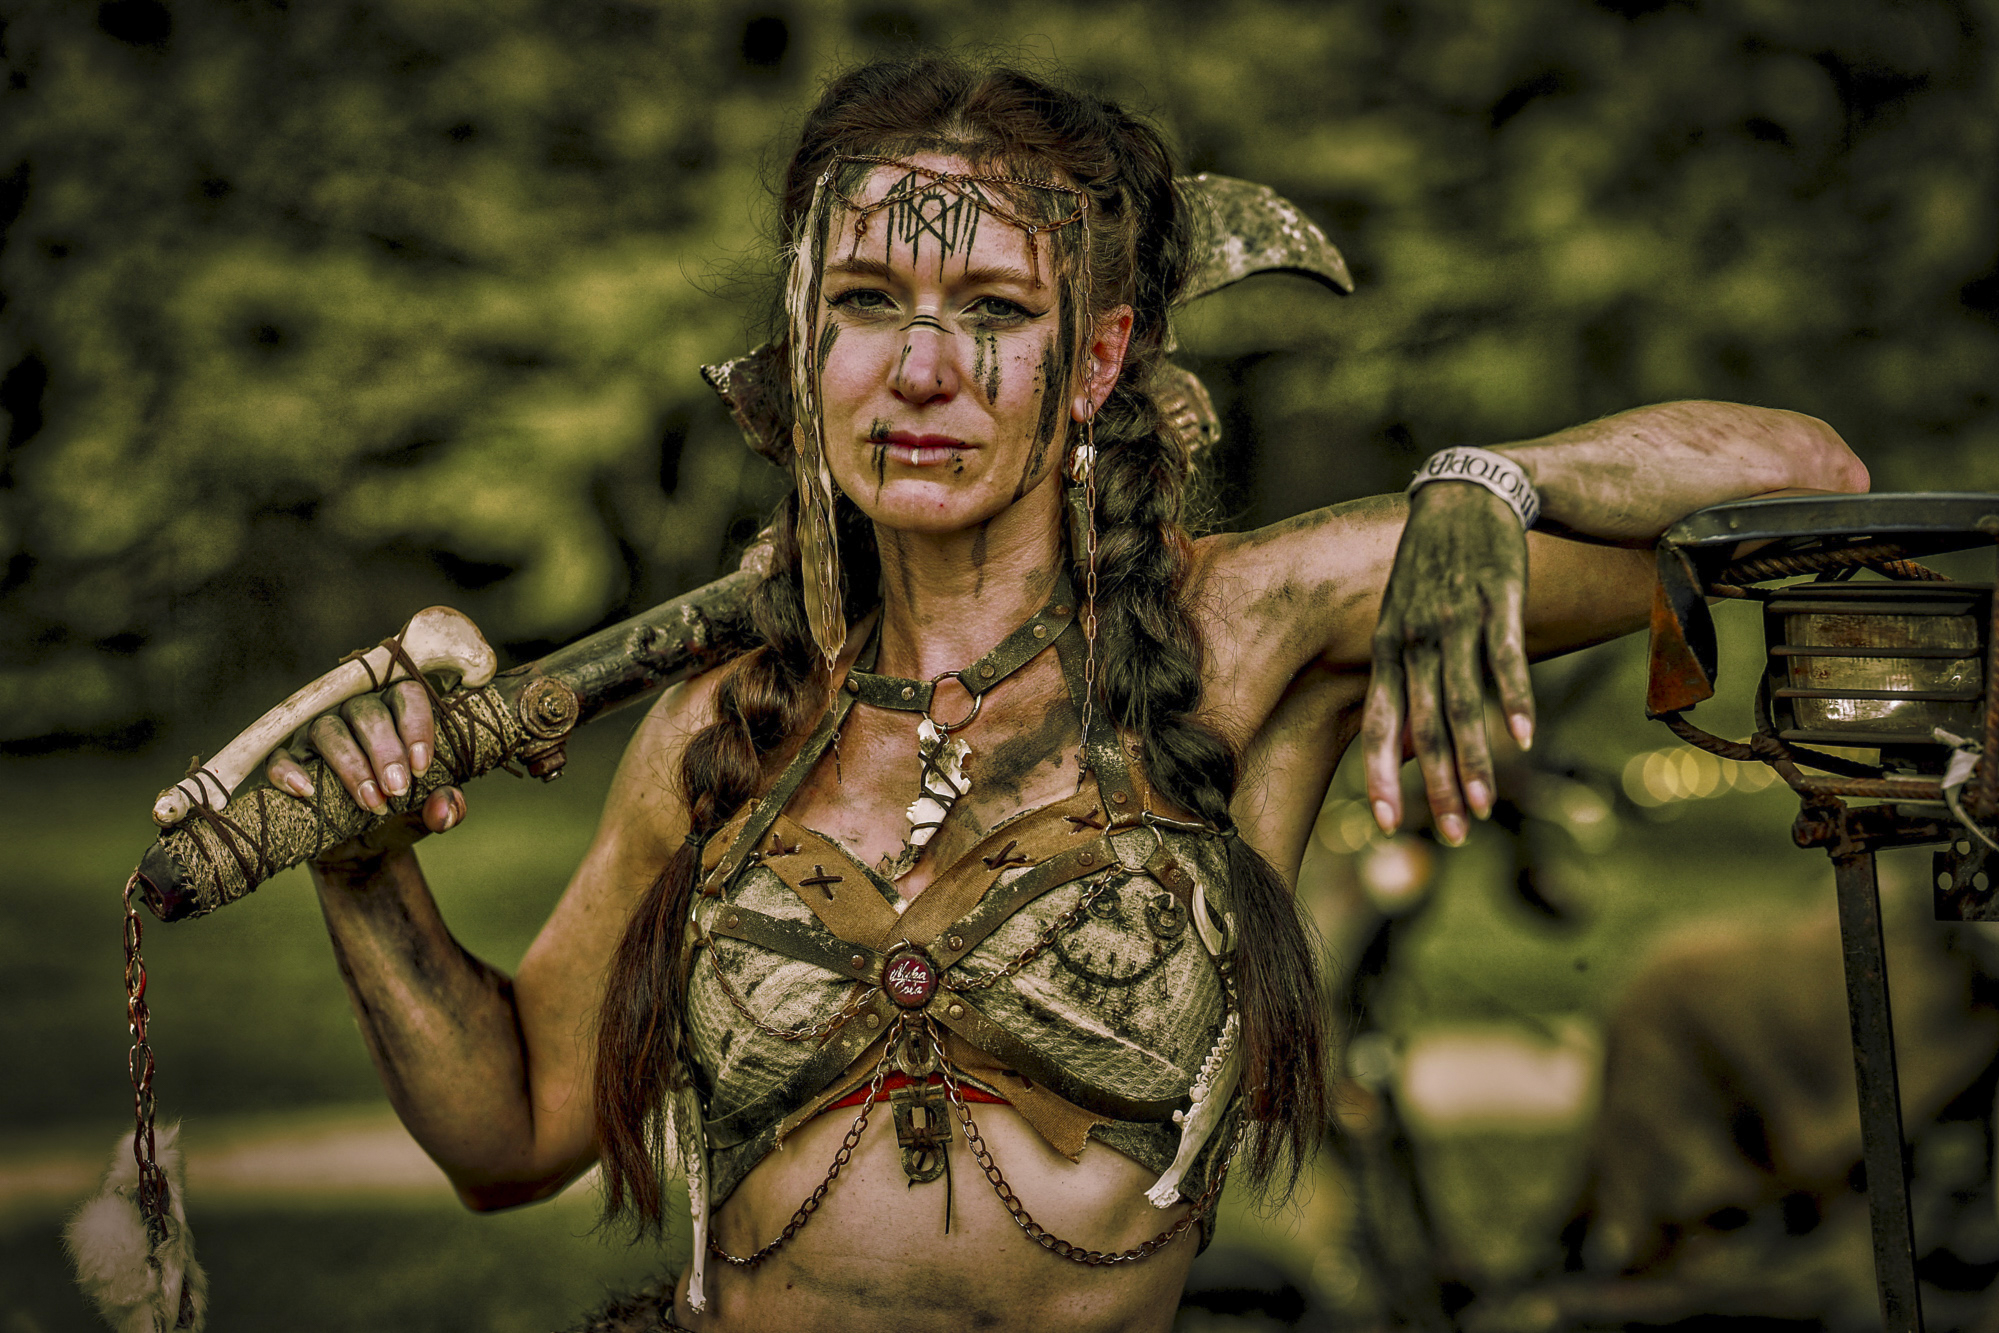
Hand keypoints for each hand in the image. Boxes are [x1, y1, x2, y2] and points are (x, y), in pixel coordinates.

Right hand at [263, 679, 463, 860]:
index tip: (422, 768)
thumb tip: (444, 812)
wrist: (366, 847)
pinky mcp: (290, 759)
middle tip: (398, 789)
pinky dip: (288, 770)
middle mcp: (355, 713)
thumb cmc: (402, 812)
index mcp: (396, 711)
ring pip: (328, 729)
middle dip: (385, 750)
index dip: (416, 727)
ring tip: (371, 802)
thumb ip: (448, 806)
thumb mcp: (430, 810)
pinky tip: (306, 791)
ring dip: (351, 764)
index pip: (407, 695)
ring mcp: (317, 734)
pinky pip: (280, 755)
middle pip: (367, 710)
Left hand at [1362, 481, 1534, 844]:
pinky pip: (1502, 659)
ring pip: (1461, 702)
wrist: (1463, 496)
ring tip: (1484, 805)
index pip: (1376, 725)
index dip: (1380, 775)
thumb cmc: (1430, 570)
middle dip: (1436, 786)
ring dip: (1473, 759)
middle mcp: (1414, 642)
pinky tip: (1525, 737)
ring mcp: (1453, 622)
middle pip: (1423, 726)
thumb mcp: (1401, 625)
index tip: (1388, 824)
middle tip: (1455, 835)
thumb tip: (1402, 750)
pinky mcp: (1494, 601)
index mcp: (1387, 651)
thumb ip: (1403, 688)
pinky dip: (1514, 700)